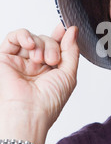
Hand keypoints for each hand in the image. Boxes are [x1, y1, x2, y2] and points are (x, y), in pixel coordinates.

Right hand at [0, 24, 78, 143]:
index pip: (56, 46)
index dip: (61, 36)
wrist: (29, 113)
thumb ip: (71, 51)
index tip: (66, 29)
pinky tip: (30, 44)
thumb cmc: (49, 102)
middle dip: (52, 46)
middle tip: (52, 61)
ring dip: (40, 44)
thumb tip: (72, 30)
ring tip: (40, 59)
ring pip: (33, 38)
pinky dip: (23, 36)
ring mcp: (21, 61)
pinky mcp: (5, 58)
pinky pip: (13, 38)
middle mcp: (35, 65)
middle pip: (47, 40)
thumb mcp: (69, 75)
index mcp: (51, 69)